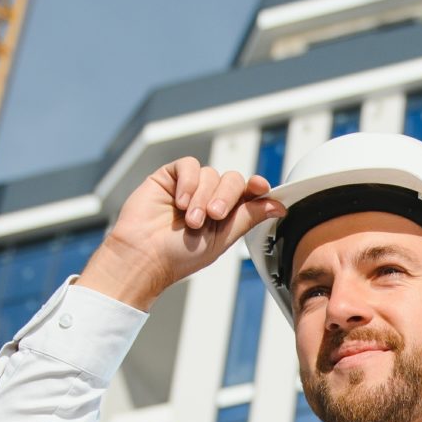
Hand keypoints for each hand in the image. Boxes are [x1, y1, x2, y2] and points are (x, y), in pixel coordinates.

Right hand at [77, 157, 284, 308]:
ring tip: (190, 220)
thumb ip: (248, 217)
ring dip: (202, 197)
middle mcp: (210, 197)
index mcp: (226, 214)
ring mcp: (190, 186)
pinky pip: (189, 166)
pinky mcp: (170, 177)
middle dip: (226, 197)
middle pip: (232, 180)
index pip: (248, 192)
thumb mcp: (222, 238)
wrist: (144, 256)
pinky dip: (188, 182)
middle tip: (213, 216)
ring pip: (211, 174)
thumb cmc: (179, 255)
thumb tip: (277, 205)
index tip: (260, 187)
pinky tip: (179, 202)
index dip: (257, 187)